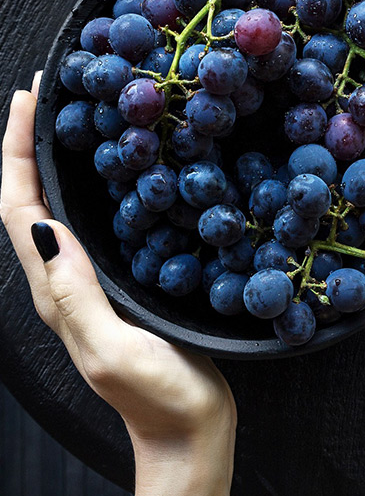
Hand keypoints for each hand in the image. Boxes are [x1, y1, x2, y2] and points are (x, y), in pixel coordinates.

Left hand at [0, 75, 235, 495]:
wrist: (186, 428)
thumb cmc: (157, 396)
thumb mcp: (112, 349)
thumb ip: (76, 294)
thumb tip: (45, 224)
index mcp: (56, 291)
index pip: (18, 208)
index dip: (15, 152)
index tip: (28, 102)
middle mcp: (64, 279)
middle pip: (28, 200)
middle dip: (27, 145)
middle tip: (46, 96)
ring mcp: (90, 280)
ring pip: (57, 208)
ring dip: (53, 161)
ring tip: (71, 119)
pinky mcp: (117, 282)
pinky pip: (91, 223)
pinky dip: (88, 188)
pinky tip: (111, 171)